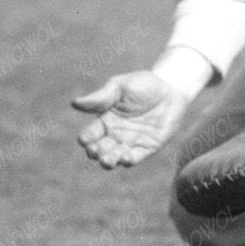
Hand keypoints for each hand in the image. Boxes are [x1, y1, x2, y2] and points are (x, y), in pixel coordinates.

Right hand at [71, 68, 191, 168]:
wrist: (170, 89)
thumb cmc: (142, 84)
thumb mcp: (120, 87)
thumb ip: (100, 97)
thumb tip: (74, 103)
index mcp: (105, 120)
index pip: (91, 133)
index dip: (86, 138)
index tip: (85, 139)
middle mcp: (115, 134)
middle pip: (100, 149)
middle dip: (96, 152)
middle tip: (95, 151)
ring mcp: (131, 142)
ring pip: (115, 157)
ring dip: (109, 161)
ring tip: (107, 160)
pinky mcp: (148, 147)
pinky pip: (136, 157)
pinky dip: (129, 160)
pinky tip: (126, 158)